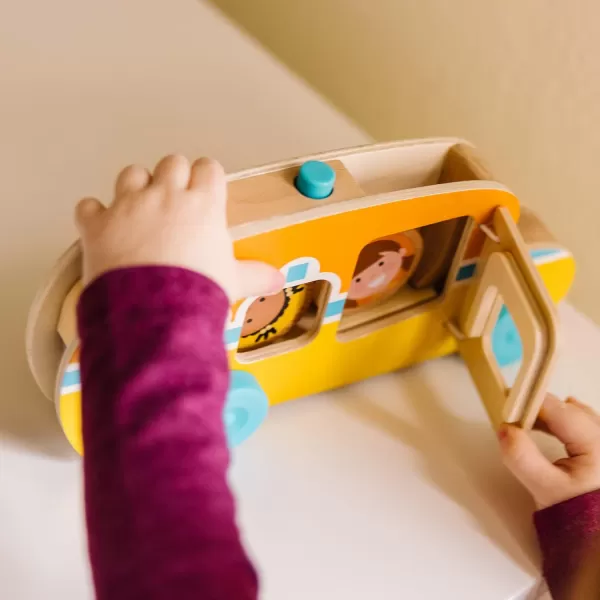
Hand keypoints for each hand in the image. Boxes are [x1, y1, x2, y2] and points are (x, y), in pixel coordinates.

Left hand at [75, 155, 283, 300]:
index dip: (207, 179)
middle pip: (172, 163)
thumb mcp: (233, 282)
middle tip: (175, 203)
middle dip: (174, 178)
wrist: (156, 311)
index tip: (206, 192)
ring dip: (136, 187)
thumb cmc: (198, 292)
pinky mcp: (98, 225)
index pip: (209, 168)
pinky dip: (95, 215)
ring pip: (132, 173)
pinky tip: (103, 227)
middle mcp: (166, 195)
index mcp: (203, 204)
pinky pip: (90, 206)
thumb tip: (278, 280)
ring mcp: (129, 206)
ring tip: (140, 210)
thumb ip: (256, 275)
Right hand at [498, 395, 599, 508]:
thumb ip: (521, 457)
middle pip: (568, 408)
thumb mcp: (544, 487)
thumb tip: (504, 428)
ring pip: (575, 413)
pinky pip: (580, 422)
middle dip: (538, 408)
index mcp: (595, 443)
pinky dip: (559, 421)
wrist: (596, 538)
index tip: (506, 404)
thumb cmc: (574, 513)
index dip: (531, 402)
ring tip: (525, 422)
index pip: (559, 409)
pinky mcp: (598, 447)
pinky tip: (544, 426)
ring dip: (548, 414)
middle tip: (512, 415)